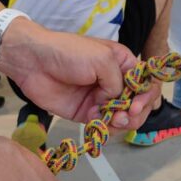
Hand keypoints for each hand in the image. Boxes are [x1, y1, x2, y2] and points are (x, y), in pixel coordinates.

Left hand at [0, 21, 158, 130]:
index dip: (146, 96)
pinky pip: (103, 125)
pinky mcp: (86, 112)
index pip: (146, 82)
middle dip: (136, 112)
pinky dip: (105, 127)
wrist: (34, 62)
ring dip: (122, 122)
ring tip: (113, 121)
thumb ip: (118, 81)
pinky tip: (98, 122)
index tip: (136, 105)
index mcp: (123, 63)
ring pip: (123, 117)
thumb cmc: (68, 52)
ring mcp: (101, 98)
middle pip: (138, 103)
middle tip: (126, 117)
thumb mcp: (102, 58)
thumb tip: (116, 101)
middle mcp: (115, 82)